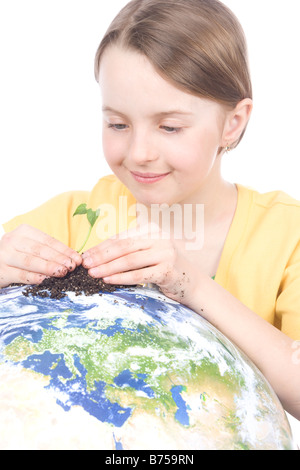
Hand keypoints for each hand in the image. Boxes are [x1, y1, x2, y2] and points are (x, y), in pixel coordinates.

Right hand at [0, 224, 81, 287]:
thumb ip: (47, 250)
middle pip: (40, 250)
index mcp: (24, 231)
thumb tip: (71, 259)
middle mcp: (13, 241)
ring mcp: (5, 256)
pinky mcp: (2, 271)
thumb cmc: (18, 254)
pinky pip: (21, 275)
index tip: (77, 258)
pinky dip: (34, 277)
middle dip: (58, 259)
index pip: (48, 241)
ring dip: (48, 267)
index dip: (64, 250)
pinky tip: (45, 280)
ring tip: (62, 272)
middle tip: (72, 266)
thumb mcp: (30, 246)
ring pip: (30, 262)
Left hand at [82, 226, 196, 303]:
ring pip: (130, 260)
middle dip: (102, 256)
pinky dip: (121, 278)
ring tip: (93, 273)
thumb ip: (130, 249)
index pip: (122, 237)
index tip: (86, 255)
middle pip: (124, 246)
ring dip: (108, 267)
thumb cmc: (165, 267)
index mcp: (152, 229)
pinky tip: (109, 281)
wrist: (192, 283)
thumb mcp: (148, 253)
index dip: (102, 246)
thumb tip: (97, 254)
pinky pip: (139, 274)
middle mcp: (160, 237)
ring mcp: (166, 253)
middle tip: (85, 264)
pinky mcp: (168, 270)